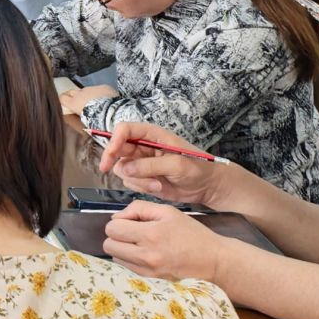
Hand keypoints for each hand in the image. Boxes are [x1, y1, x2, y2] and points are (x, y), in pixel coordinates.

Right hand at [58, 84, 113, 116]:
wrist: (113, 112)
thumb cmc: (97, 121)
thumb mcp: (84, 121)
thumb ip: (79, 116)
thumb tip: (79, 116)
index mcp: (74, 103)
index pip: (62, 98)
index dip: (62, 100)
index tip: (63, 103)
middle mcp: (81, 93)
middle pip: (72, 92)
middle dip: (73, 96)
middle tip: (77, 102)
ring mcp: (92, 88)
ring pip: (86, 90)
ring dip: (88, 95)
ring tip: (95, 103)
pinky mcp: (104, 87)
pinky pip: (99, 89)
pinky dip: (101, 93)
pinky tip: (107, 100)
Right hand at [98, 120, 224, 205]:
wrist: (208, 186)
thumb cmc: (198, 168)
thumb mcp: (176, 164)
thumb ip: (150, 165)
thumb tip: (124, 169)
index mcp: (152, 135)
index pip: (125, 130)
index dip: (114, 140)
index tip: (111, 156)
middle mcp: (143, 147)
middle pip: (117, 149)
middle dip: (115, 161)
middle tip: (112, 171)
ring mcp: (142, 163)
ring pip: (122, 168)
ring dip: (136, 179)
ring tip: (157, 185)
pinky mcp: (144, 178)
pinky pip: (130, 182)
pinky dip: (141, 187)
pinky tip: (158, 188)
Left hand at [100, 202, 229, 283]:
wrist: (214, 261)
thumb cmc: (192, 234)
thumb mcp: (168, 212)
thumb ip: (139, 208)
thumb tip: (116, 217)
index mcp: (151, 234)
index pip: (112, 228)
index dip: (119, 222)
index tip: (131, 222)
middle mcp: (146, 255)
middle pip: (109, 244)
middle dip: (117, 236)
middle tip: (133, 233)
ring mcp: (147, 271)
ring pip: (115, 258)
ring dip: (122, 249)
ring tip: (140, 244)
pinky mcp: (150, 281)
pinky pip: (127, 268)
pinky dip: (130, 260)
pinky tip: (145, 255)